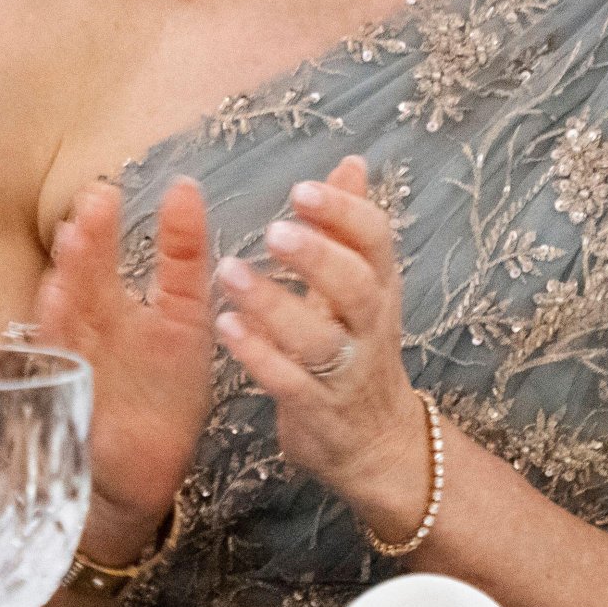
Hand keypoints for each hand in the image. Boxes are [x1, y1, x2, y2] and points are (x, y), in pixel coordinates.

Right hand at [36, 178, 212, 562]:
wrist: (136, 475)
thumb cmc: (165, 401)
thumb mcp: (191, 340)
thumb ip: (201, 292)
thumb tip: (230, 238)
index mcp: (159, 311)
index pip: (170, 266)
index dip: (179, 232)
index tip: (185, 188)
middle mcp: (114, 323)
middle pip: (103, 272)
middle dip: (99, 234)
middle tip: (101, 196)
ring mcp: (88, 353)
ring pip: (76, 305)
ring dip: (73, 270)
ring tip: (74, 234)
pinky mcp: (72, 389)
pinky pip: (61, 354)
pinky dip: (55, 325)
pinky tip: (53, 296)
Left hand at [214, 157, 429, 539]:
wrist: (378, 444)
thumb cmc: (358, 350)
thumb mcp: (362, 286)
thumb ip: (349, 227)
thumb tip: (352, 162)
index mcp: (380, 286)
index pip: (377, 241)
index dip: (344, 213)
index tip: (302, 189)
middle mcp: (369, 326)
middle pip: (357, 286)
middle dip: (318, 256)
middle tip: (273, 230)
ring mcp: (345, 372)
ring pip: (319, 338)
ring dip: (276, 305)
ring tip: (230, 273)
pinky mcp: (317, 410)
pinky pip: (290, 382)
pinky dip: (259, 355)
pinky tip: (227, 328)